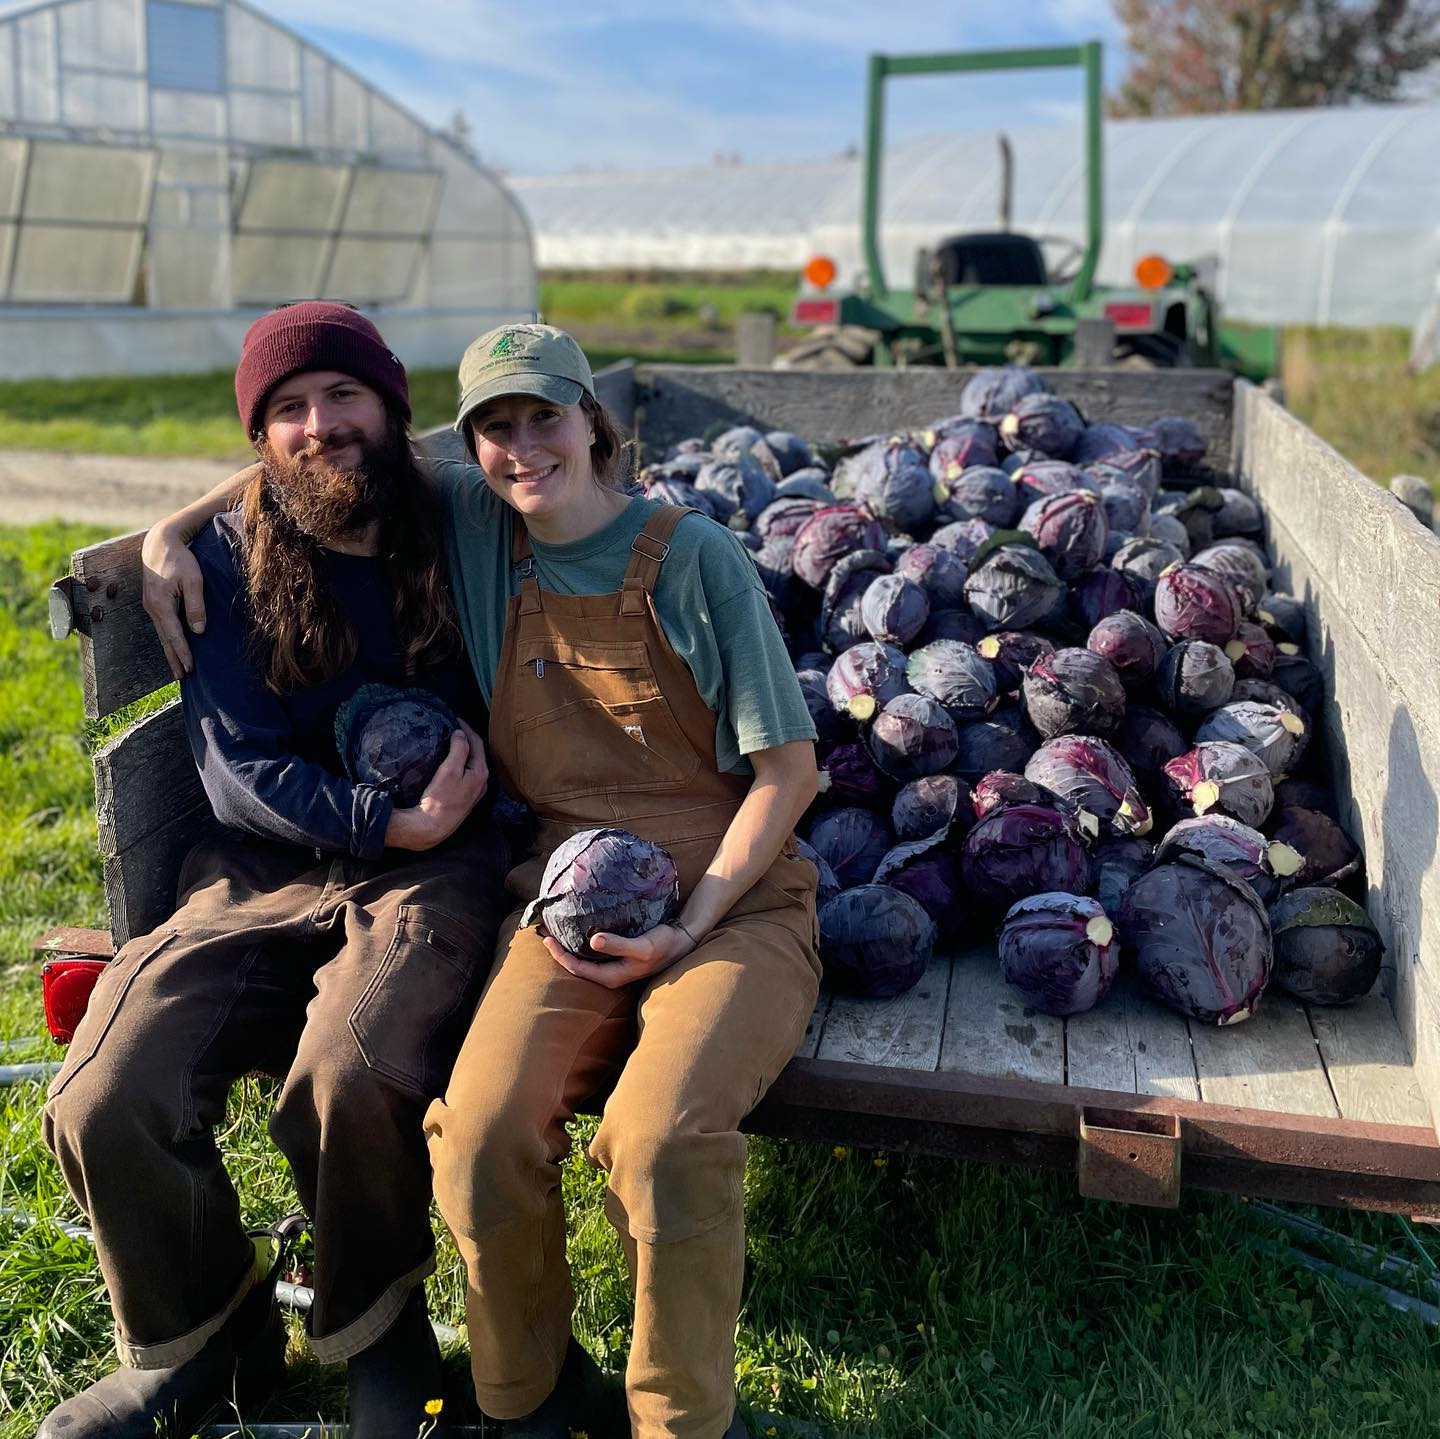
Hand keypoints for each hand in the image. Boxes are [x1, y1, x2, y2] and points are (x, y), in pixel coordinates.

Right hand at [142, 524, 206, 678]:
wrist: (160, 542)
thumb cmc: (179, 559)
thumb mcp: (193, 580)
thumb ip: (196, 605)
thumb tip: (198, 630)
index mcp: (161, 604)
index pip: (174, 635)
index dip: (183, 653)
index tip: (190, 669)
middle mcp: (152, 608)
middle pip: (164, 639)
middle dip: (174, 659)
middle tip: (183, 677)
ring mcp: (150, 605)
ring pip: (161, 633)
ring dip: (170, 651)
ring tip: (178, 668)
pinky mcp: (153, 602)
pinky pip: (161, 625)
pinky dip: (167, 638)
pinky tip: (173, 646)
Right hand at [385, 720, 489, 850]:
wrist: (431, 826)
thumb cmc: (441, 798)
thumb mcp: (450, 769)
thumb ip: (459, 749)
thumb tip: (461, 733)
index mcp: (481, 772)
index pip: (477, 743)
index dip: (467, 728)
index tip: (455, 718)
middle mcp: (481, 782)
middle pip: (476, 753)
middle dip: (467, 738)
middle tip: (453, 727)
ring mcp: (473, 791)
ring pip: (472, 764)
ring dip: (464, 751)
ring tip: (451, 741)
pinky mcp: (464, 798)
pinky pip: (466, 773)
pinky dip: (460, 762)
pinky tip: (451, 761)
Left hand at [544, 921, 696, 988]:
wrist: (681, 941)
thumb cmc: (663, 945)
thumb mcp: (642, 946)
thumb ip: (618, 944)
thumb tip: (593, 941)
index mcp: (611, 976)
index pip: (576, 968)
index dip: (559, 955)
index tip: (546, 939)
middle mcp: (609, 975)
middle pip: (575, 966)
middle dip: (558, 952)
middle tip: (543, 934)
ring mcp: (613, 967)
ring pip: (583, 960)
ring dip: (567, 947)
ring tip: (554, 932)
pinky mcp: (617, 957)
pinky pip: (591, 954)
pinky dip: (579, 944)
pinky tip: (577, 932)